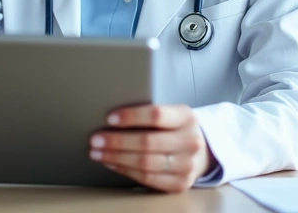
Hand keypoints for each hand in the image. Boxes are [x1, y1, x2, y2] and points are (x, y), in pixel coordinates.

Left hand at [88, 104, 215, 192]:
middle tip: (95, 139)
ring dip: (116, 158)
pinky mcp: (180, 183)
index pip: (156, 115)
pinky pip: (147, 178)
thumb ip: (149, 114)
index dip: (131, 117)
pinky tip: (112, 164)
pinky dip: (125, 170)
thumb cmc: (177, 129)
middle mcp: (190, 141)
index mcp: (187, 117)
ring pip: (145, 163)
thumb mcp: (171, 114)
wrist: (202, 153)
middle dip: (116, 141)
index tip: (109, 118)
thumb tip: (112, 118)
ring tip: (98, 153)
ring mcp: (187, 165)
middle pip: (147, 142)